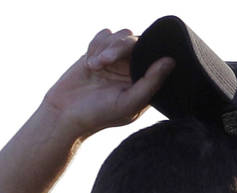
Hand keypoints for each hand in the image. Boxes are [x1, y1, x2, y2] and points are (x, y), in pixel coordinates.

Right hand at [43, 28, 173, 139]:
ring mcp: (117, 60)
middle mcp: (133, 69)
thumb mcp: (127, 103)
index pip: (154, 57)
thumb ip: (151, 83)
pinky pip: (104, 34)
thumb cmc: (98, 114)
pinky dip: (95, 45)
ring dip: (105, 47)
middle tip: (104, 62)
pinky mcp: (100, 51)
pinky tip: (89, 64)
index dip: (145, 52)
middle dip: (119, 47)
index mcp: (145, 83)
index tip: (129, 61)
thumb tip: (171, 61)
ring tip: (94, 67)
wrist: (65, 113)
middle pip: (137, 41)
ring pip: (120, 35)